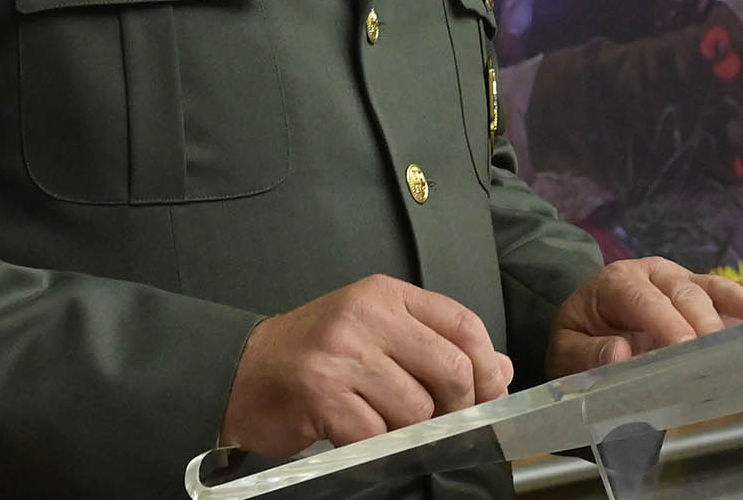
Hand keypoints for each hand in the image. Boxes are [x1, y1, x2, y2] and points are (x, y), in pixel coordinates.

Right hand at [222, 275, 513, 456]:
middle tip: (447, 426)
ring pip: (417, 409)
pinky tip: (362, 437)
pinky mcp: (322, 394)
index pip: (462, 323)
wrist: (242, 370)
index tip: (491, 396)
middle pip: (450, 368)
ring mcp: (342, 354)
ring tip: (389, 428)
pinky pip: (377, 435)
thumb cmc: (315, 354)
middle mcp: (366, 316)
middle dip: (459, 409)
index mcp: (386, 295)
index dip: (488, 366)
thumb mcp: (378, 333)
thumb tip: (500, 368)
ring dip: (412, 432)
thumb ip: (436, 345)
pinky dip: (378, 447)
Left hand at [546, 257, 742, 376]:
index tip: (683, 349)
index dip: (664, 323)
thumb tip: (617, 352)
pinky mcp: (706, 294)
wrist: (587, 323)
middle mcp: (656, 275)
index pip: (645, 300)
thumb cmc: (580, 338)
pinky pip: (740, 288)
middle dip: (704, 323)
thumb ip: (587, 352)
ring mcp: (685, 282)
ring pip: (719, 288)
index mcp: (618, 283)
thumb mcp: (567, 350)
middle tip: (719, 351)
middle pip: (686, 294)